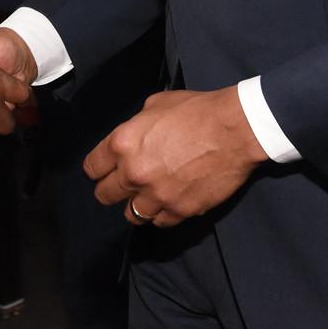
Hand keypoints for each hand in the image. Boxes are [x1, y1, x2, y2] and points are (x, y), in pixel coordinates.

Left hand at [85, 87, 267, 227]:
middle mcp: (134, 173)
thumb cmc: (197, 112)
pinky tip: (168, 203)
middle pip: (105, 195)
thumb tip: (133, 137)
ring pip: (131, 215)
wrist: (234, 130)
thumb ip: (135, 126)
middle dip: (112, 189)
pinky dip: (161, 215)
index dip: (98, 169)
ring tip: (147, 197)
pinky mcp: (180, 210)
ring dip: (137, 206)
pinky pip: (160, 222)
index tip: (102, 171)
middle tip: (123, 186)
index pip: (93, 168)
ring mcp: (157, 195)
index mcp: (123, 144)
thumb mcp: (154, 105)